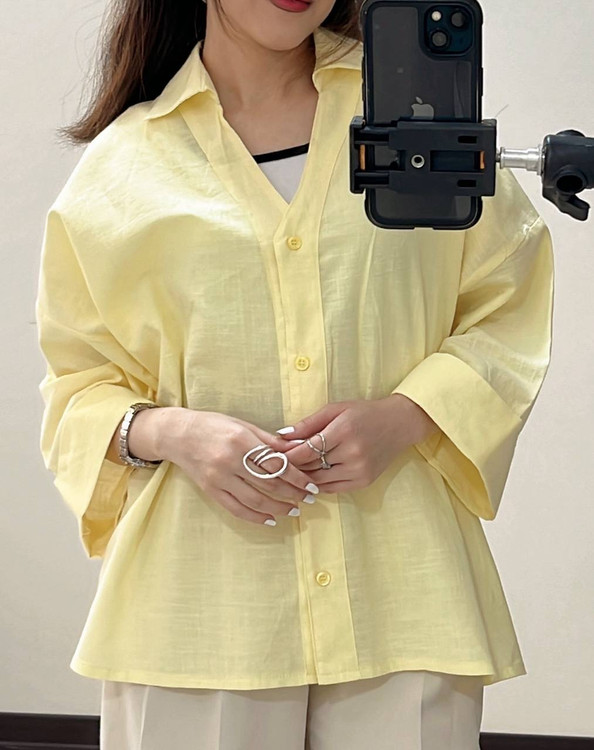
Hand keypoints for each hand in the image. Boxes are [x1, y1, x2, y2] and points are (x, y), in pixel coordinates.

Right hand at [160, 409, 319, 525]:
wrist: (178, 434)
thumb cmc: (214, 425)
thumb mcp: (244, 425)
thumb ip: (271, 440)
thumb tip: (299, 447)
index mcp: (241, 441)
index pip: (277, 464)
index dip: (297, 478)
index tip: (312, 486)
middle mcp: (230, 461)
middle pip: (269, 484)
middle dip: (293, 494)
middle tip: (309, 499)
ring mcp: (219, 478)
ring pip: (255, 501)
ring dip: (278, 508)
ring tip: (293, 511)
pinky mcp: (210, 490)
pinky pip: (236, 509)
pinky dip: (255, 517)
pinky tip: (269, 519)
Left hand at [274, 395, 439, 493]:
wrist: (399, 424)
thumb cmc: (364, 412)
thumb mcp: (336, 409)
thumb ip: (308, 424)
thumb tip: (280, 436)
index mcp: (344, 431)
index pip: (306, 451)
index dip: (286, 456)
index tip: (271, 456)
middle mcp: (353, 453)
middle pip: (311, 467)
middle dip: (290, 468)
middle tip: (273, 467)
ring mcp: (359, 470)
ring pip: (319, 481)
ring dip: (302, 478)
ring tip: (288, 472)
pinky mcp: (364, 481)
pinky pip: (332, 488)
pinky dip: (318, 484)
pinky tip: (308, 478)